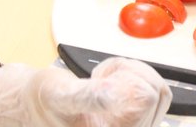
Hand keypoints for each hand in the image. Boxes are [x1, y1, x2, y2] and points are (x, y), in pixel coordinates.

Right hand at [0, 57, 170, 126]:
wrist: (37, 108)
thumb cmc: (45, 104)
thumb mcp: (61, 95)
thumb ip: (88, 96)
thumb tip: (113, 94)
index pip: (146, 97)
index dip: (127, 78)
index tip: (103, 80)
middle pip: (157, 91)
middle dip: (128, 73)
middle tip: (100, 79)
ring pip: (158, 91)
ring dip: (132, 75)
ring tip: (104, 82)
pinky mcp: (137, 121)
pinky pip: (155, 94)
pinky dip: (134, 80)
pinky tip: (111, 86)